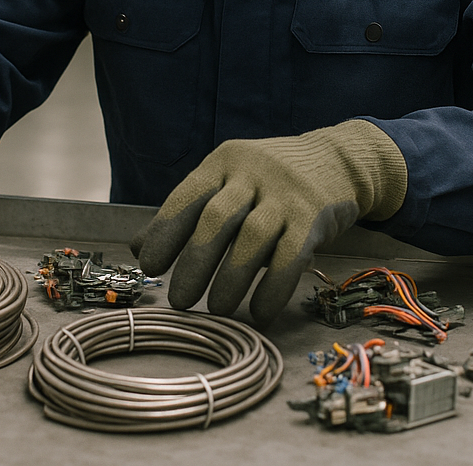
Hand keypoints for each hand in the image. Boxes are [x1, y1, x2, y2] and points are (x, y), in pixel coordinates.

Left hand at [131, 119, 406, 326]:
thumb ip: (188, 211)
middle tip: (178, 299)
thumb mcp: (229, 182)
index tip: (149, 266)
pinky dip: (272, 288)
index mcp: (224, 162)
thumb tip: (136, 247)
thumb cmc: (270, 180)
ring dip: (231, 278)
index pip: (188, 196)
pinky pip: (290, 256)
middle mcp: (253, 173)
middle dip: (194, 262)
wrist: (336, 160)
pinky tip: (259, 312)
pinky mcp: (314, 215)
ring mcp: (286, 193)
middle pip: (217, 218)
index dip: (165, 231)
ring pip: (253, 238)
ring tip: (216, 309)